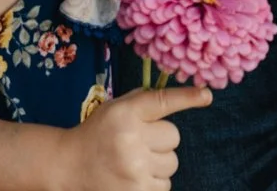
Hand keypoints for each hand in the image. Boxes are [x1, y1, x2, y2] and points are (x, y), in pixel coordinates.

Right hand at [64, 88, 209, 190]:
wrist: (70, 165)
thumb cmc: (97, 133)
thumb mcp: (114, 109)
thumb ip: (141, 102)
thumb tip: (178, 98)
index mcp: (124, 113)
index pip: (162, 101)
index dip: (187, 98)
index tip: (206, 95)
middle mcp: (131, 139)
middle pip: (173, 136)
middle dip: (161, 140)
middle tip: (138, 142)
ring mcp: (136, 168)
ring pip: (172, 162)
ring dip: (159, 162)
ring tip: (134, 161)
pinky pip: (166, 184)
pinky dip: (154, 181)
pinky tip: (135, 176)